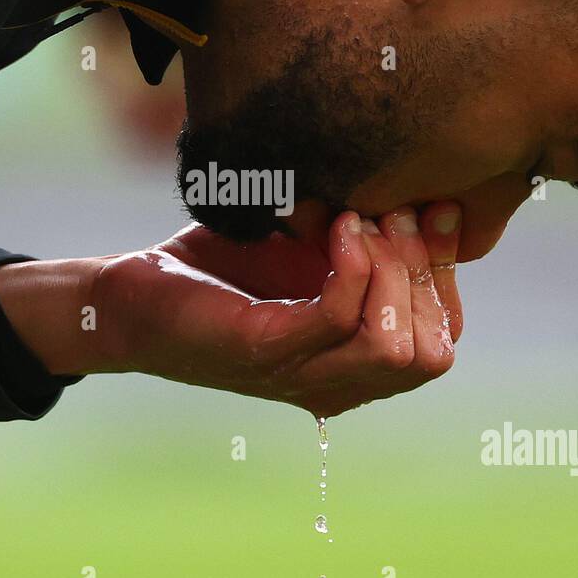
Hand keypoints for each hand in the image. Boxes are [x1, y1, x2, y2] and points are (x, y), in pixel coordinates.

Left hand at [0, 203, 462, 417]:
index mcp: (355, 360)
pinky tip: (336, 226)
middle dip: (426, 272)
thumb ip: (360, 237)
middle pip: (432, 352)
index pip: (442, 336)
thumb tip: (421, 196)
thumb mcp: (304, 249)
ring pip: (398, 348)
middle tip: (392, 212)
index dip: (448, 270)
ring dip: (394, 271)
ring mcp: (303, 375)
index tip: (436, 205)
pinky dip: (353, 265)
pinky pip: (340, 319)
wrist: (129, 297)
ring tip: (361, 219)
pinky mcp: (267, 352)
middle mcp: (339, 382)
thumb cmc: (216, 272)